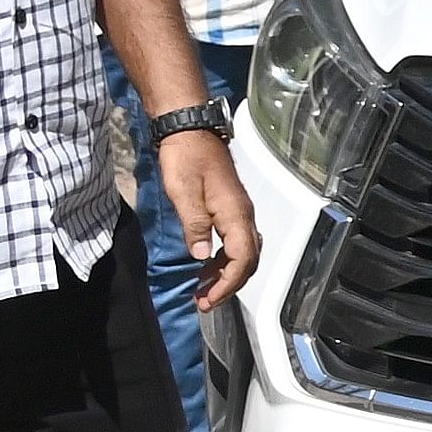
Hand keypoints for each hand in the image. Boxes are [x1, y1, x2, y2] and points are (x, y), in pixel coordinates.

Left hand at [155, 129, 260, 309]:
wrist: (189, 129)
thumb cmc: (185, 157)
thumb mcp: (183, 192)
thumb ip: (194, 225)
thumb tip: (201, 257)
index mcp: (234, 214)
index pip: (242, 259)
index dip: (227, 284)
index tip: (208, 299)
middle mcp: (243, 215)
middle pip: (248, 260)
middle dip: (229, 285)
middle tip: (205, 302)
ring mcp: (239, 211)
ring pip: (243, 252)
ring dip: (226, 275)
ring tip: (203, 290)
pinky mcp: (231, 208)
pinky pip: (235, 242)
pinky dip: (224, 260)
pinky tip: (206, 265)